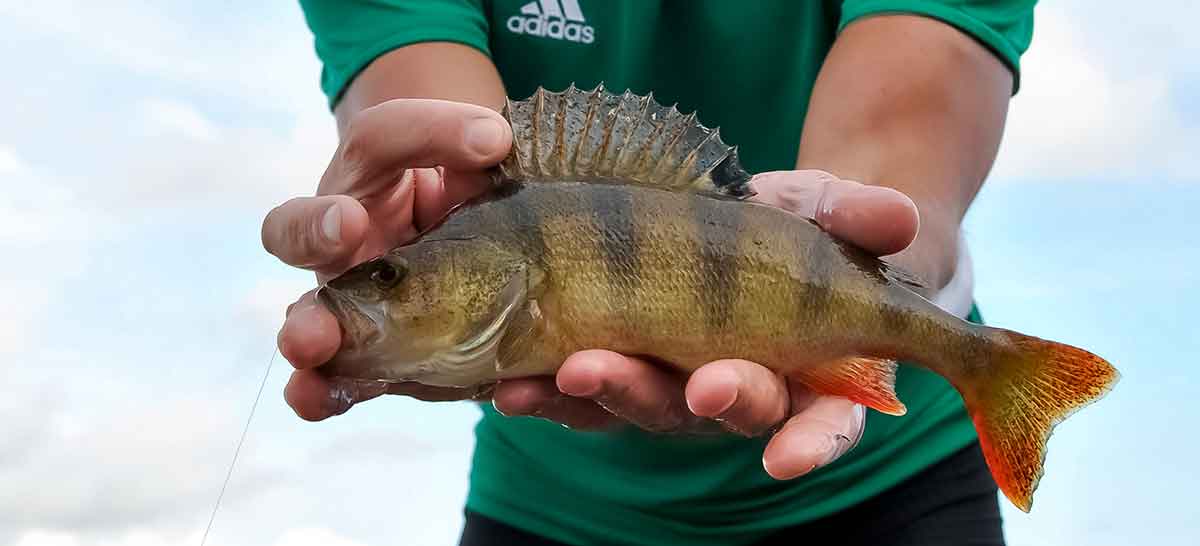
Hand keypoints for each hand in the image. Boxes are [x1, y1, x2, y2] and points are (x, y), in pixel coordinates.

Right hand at [261, 98, 513, 418]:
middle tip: (348, 227)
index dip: (429, 135)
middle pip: (303, 229)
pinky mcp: (366, 362)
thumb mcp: (479, 164)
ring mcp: (345, 305)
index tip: (489, 142)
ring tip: (309, 341)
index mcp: (372, 174)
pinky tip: (315, 397)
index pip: (385, 142)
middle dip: (318, 229)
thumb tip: (496, 143)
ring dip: (307, 326)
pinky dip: (318, 390)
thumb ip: (484, 154)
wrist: (481, 258)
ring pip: (308, 313)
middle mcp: (344, 239)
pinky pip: (331, 381)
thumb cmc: (467, 195)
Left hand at [491, 170, 920, 478]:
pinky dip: (547, 385)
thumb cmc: (815, 235)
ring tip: (563, 371)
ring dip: (601, 393)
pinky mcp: (621, 362)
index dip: (808, 443)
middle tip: (658, 378)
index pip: (823, 423)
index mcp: (813, 374)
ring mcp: (676, 381)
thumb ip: (865, 217)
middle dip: (683, 398)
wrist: (754, 225)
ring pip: (640, 404)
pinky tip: (512, 379)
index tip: (785, 459)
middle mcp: (742, 390)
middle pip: (715, 413)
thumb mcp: (839, 215)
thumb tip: (900, 218)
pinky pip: (583, 389)